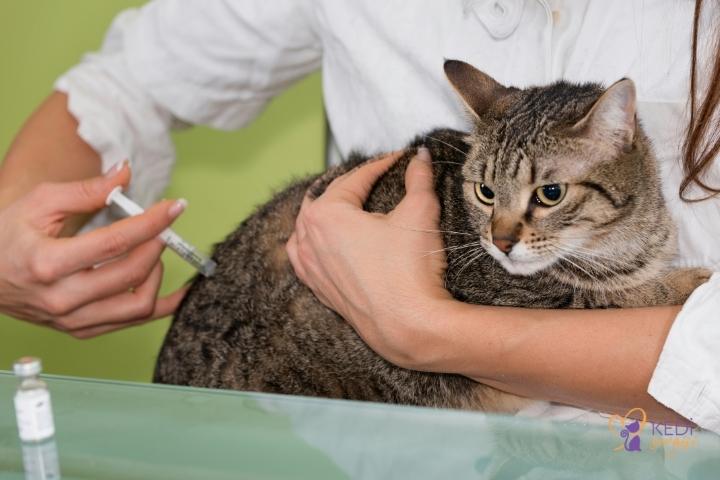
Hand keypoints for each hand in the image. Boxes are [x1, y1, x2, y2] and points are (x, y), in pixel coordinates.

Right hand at [0, 163, 187, 337]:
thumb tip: (125, 174)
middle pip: (132, 274)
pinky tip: (178, 292)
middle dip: (157, 244)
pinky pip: (132, 322)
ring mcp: (72, 319)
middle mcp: (62, 298)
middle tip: (162, 226)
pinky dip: (160, 306)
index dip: (152, 222)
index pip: (116, 242)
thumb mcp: (39, 203)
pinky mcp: (81, 330)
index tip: (174, 207)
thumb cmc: (5, 237)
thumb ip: (86, 190)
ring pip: (138, 306)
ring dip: (158, 274)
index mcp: (48, 263)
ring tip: (152, 251)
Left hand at [286, 148, 454, 368]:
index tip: (399, 159)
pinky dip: (313, 242)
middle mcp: (308, 238)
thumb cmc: (410, 269)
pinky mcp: (318, 288)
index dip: (381, 164)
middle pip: (326, 198)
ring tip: (343, 204)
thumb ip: (418, 178)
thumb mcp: (419, 212)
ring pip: (308, 227)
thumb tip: (420, 156)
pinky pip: (305, 256)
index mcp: (325, 213)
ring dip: (324, 211)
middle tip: (374, 177)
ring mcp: (309, 266)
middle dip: (350, 185)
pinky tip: (324, 242)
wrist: (408, 326)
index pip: (355, 178)